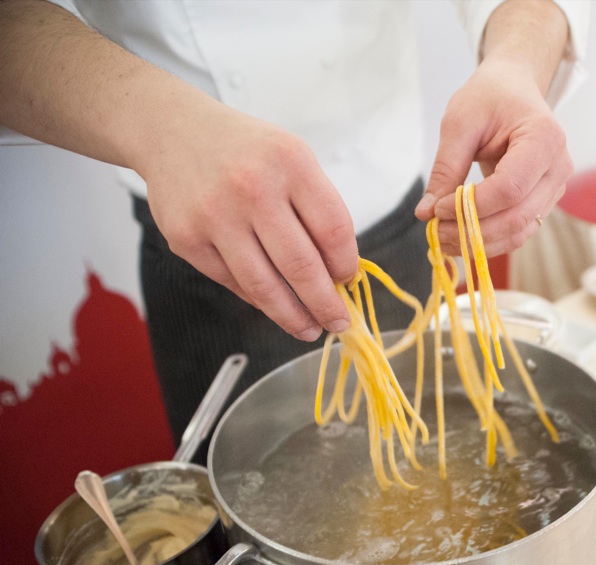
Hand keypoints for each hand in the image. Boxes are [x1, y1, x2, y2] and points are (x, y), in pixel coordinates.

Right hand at [138, 105, 358, 339]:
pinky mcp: (186, 238)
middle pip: (302, 266)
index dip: (346, 264)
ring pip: (265, 286)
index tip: (349, 280)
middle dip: (326, 304)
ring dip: (293, 316)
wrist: (172, 131)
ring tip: (309, 328)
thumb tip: (339, 272)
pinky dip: (257, 299)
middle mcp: (252, 188)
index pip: (333, 229)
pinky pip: (232, 283)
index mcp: (290, 163)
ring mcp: (215, 215)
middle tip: (338, 323)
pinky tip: (273, 306)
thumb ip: (317, 208)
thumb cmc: (244, 151)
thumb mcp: (292, 157)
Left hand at [414, 55, 572, 256]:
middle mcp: (558, 168)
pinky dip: (490, 240)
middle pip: (517, 217)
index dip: (472, 207)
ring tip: (443, 239)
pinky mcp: (544, 201)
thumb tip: (426, 213)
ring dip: (480, 243)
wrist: (514, 88)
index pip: (510, 188)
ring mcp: (555, 188)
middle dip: (473, 231)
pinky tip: (461, 237)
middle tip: (435, 233)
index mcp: (544, 139)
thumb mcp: (460, 124)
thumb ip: (446, 168)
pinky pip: (519, 230)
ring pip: (519, 231)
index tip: (437, 209)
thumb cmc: (490, 97)